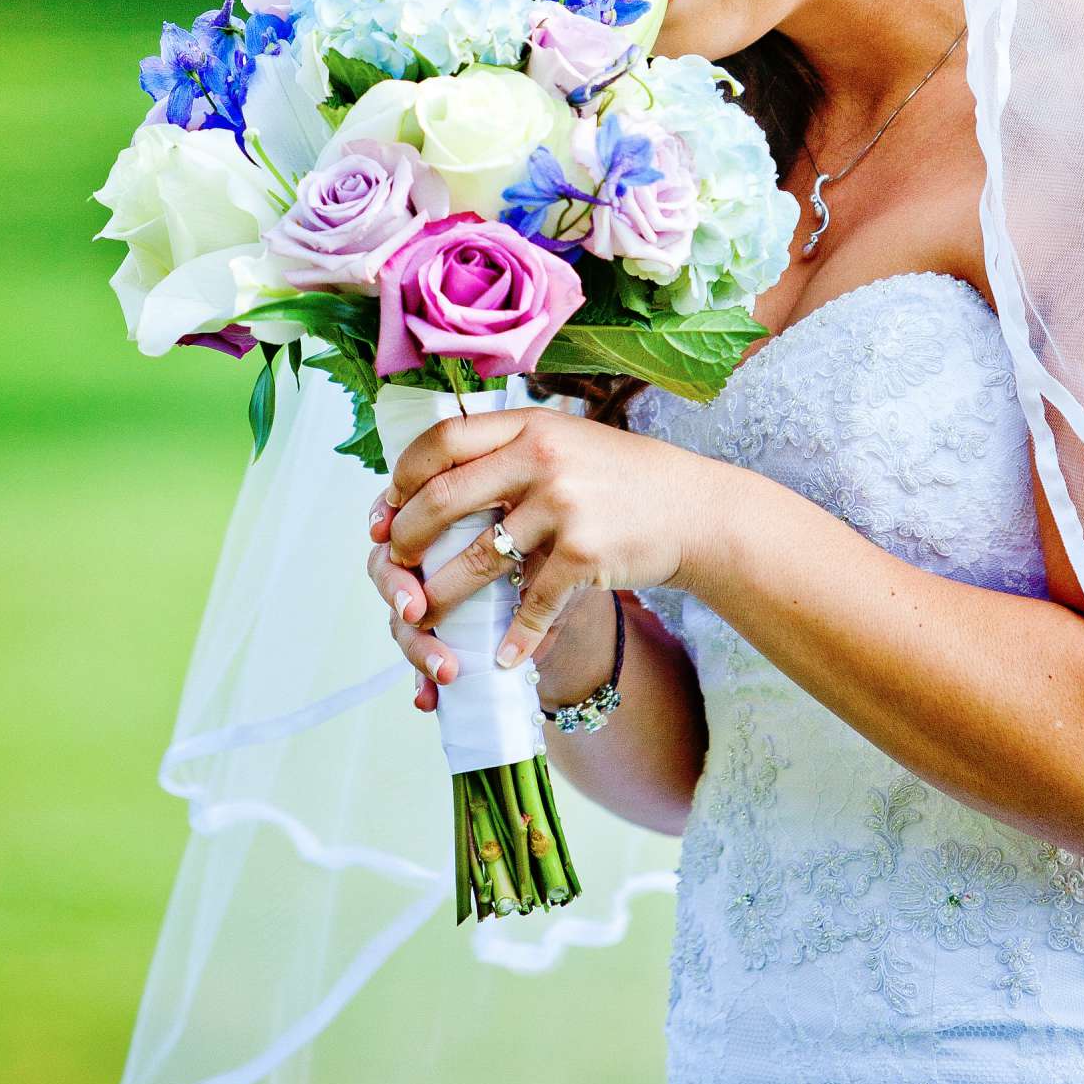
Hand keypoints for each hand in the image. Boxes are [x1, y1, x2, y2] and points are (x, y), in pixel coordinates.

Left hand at [364, 406, 708, 707]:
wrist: (696, 509)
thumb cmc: (625, 479)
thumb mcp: (567, 440)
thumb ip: (511, 450)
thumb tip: (437, 476)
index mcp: (529, 426)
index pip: (442, 441)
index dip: (403, 477)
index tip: (388, 508)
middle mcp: (542, 457)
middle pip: (443, 499)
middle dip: (408, 539)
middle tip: (395, 565)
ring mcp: (563, 505)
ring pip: (476, 559)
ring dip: (441, 596)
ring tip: (422, 618)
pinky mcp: (585, 553)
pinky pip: (532, 603)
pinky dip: (514, 637)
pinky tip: (502, 657)